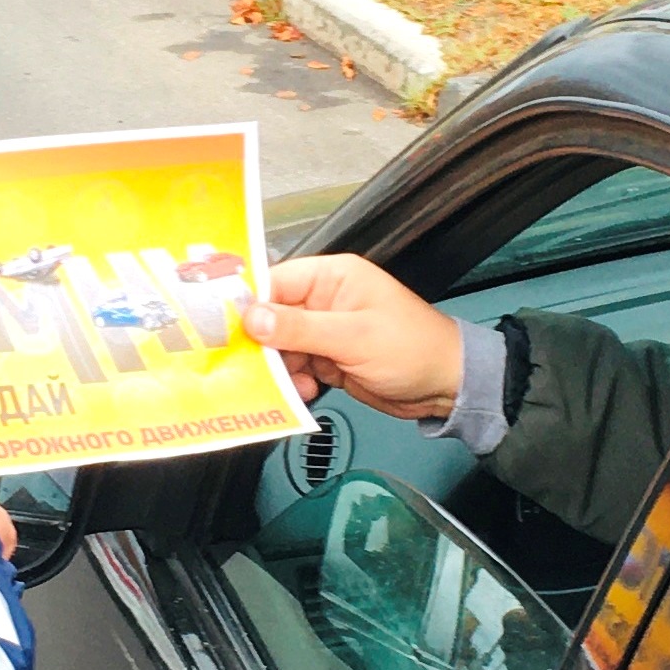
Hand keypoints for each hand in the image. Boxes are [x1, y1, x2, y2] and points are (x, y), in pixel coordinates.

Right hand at [241, 253, 464, 419]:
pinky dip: (295, 382)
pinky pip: (296, 368)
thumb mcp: (354, 336)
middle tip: (252, 368)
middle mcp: (323, 300)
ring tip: (292, 385)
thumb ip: (300, 327)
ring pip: (280, 348)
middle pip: (271, 318)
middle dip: (261, 345)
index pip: (275, 282)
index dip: (248, 305)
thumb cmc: (412, 348)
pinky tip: (308, 392)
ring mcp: (324, 331)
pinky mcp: (327, 359)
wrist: (445, 386)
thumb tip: (253, 318)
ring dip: (280, 370)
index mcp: (331, 277)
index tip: (224, 330)